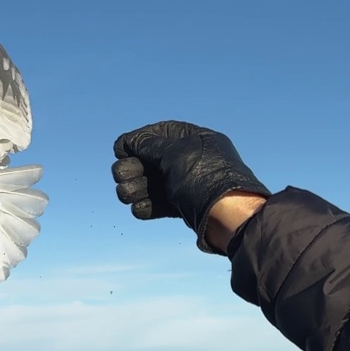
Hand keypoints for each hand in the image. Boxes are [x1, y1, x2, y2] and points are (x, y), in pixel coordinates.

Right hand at [111, 121, 271, 253]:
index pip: (161, 132)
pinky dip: (147, 205)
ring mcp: (187, 184)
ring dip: (134, 188)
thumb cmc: (206, 179)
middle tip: (121, 175)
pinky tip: (140, 208)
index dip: (138, 140)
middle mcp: (192, 159)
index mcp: (197, 139)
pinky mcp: (184, 206)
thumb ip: (149, 145)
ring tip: (127, 194)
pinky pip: (159, 202)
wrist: (229, 218)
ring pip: (152, 182)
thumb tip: (128, 142)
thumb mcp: (175, 153)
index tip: (120, 150)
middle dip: (132, 168)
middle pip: (151, 159)